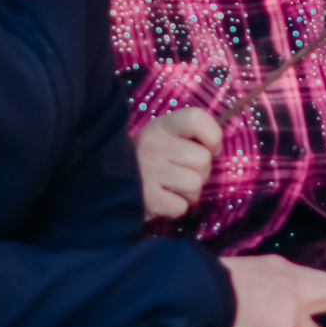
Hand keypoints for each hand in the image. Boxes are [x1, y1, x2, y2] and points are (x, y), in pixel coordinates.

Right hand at [136, 106, 224, 221]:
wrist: (109, 186)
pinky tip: (162, 200)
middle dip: (199, 172)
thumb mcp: (165, 139)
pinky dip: (176, 208)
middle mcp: (153, 145)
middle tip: (180, 173)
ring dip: (189, 193)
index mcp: (160, 126)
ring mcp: (148, 172)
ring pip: (195, 185)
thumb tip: (216, 151)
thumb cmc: (148, 162)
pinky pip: (182, 207)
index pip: (197, 118)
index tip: (208, 147)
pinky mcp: (148, 199)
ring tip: (171, 188)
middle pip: (203, 160)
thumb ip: (191, 137)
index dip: (212, 135)